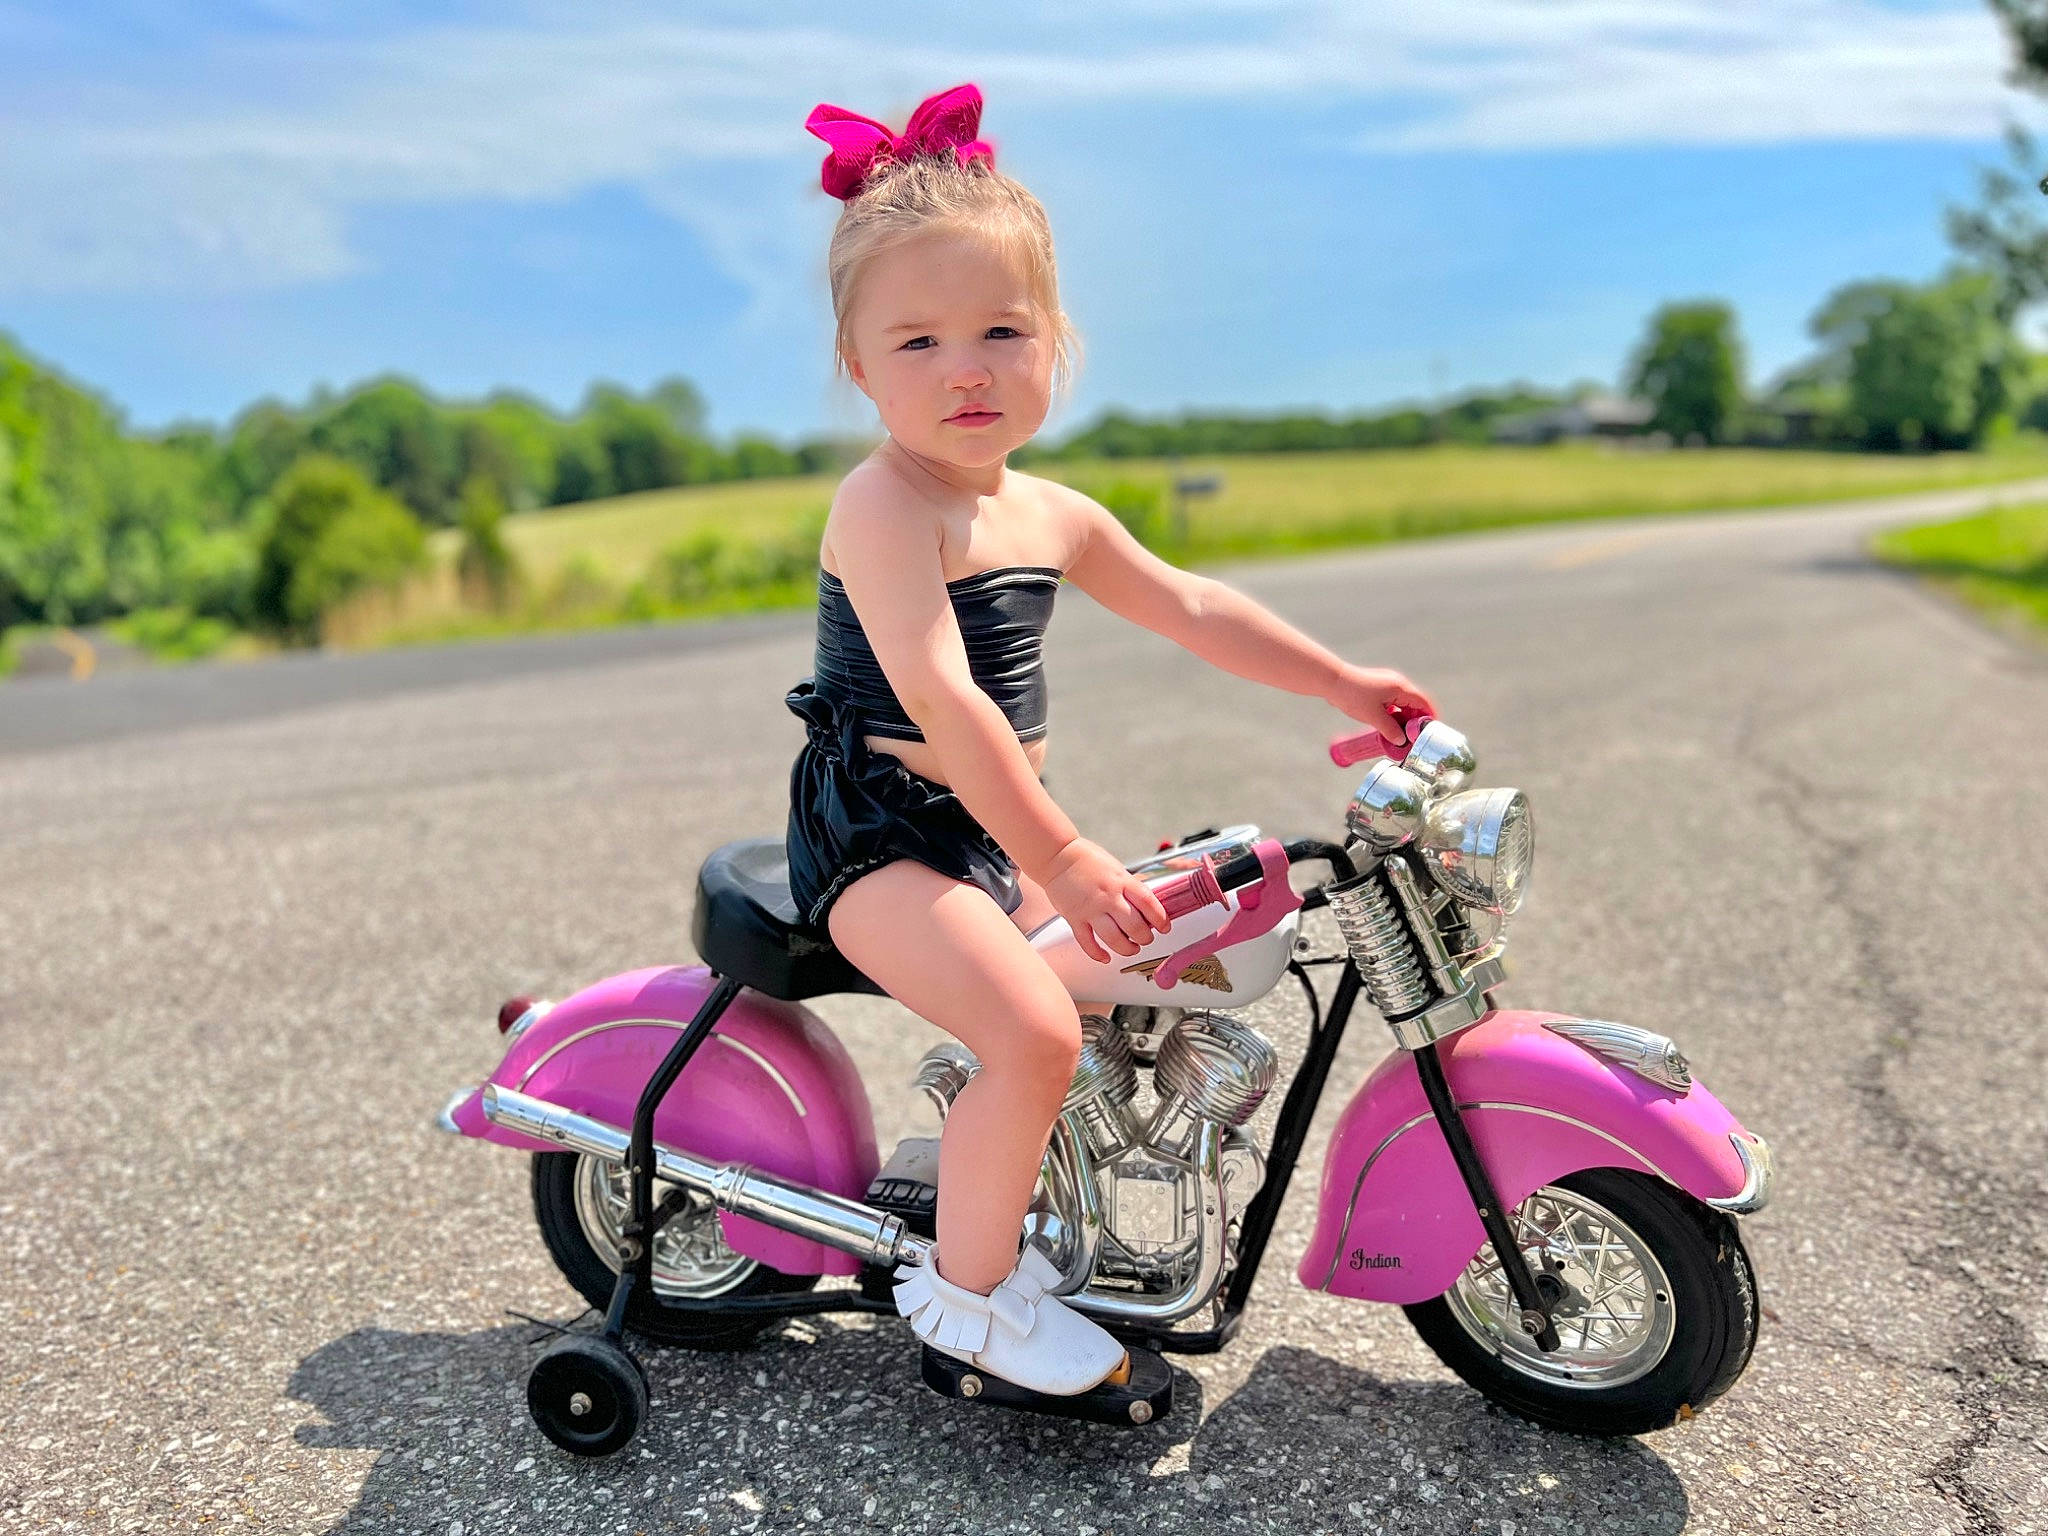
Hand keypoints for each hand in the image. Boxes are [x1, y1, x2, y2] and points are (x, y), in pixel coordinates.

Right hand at [1035, 837, 1171, 964]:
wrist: (1057, 856)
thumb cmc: (1087, 860)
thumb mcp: (1117, 868)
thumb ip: (1130, 887)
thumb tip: (1147, 906)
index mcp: (1122, 881)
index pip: (1149, 903)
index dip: (1161, 919)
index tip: (1165, 927)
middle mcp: (1108, 896)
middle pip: (1134, 926)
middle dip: (1145, 938)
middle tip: (1146, 939)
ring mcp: (1091, 909)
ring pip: (1114, 938)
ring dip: (1127, 948)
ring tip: (1131, 949)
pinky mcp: (1074, 918)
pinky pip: (1088, 943)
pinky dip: (1098, 954)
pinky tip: (1106, 957)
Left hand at [1328, 664, 1436, 746]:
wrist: (1333, 681)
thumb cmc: (1353, 696)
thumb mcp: (1373, 717)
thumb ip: (1390, 730)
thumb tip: (1401, 741)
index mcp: (1401, 688)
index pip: (1424, 703)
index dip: (1429, 717)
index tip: (1430, 731)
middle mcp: (1397, 683)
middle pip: (1414, 704)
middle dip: (1415, 721)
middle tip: (1412, 738)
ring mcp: (1388, 684)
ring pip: (1402, 704)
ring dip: (1403, 718)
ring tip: (1398, 735)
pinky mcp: (1378, 687)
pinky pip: (1392, 702)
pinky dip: (1393, 713)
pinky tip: (1386, 726)